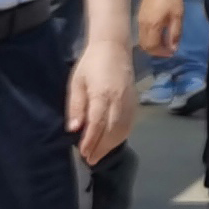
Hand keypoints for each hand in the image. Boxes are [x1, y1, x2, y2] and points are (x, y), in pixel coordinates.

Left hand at [67, 40, 135, 164]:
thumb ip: (76, 106)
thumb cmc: (90, 65)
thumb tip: (74, 129)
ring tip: (98, 155)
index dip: (90, 140)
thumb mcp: (76, 83)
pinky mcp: (134, 103)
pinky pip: (129, 125)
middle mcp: (119, 100)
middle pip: (111, 131)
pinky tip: (111, 143)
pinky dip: (120, 137)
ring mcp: (129, 102)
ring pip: (123, 130)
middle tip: (89, 160)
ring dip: (111, 146)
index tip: (82, 153)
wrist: (114, 48)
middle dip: (100, 148)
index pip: (97, 123)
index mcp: (103, 94)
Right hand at [136, 0, 184, 58]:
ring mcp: (139, 21)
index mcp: (152, 26)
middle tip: (168, 50)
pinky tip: (159, 35)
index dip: (161, 53)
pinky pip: (141, 34)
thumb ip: (175, 33)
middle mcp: (143, 26)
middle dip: (156, 51)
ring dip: (152, 46)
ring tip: (164, 43)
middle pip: (145, 46)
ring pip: (142, 41)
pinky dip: (149, 39)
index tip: (171, 52)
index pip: (152, 47)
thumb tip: (173, 48)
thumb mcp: (177, 15)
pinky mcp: (139, 17)